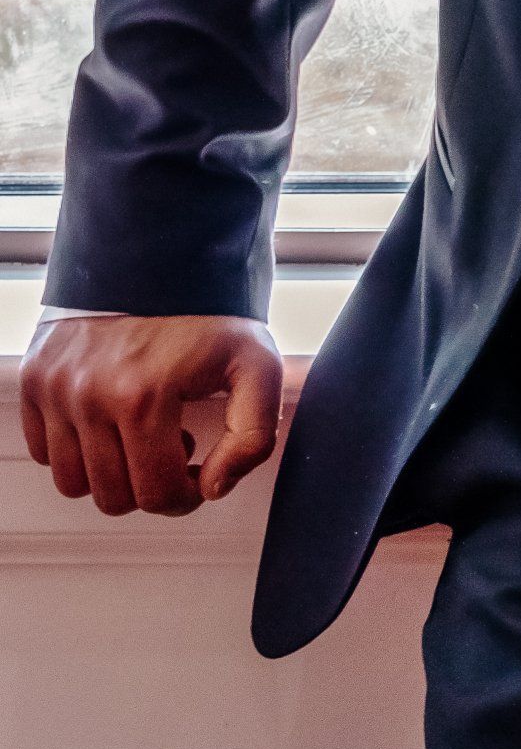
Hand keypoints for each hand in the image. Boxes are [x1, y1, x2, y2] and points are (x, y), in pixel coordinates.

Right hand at [19, 314, 283, 516]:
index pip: (156, 495)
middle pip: (113, 496)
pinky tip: (111, 417)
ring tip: (142, 430)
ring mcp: (55, 386)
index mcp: (142, 397)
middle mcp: (88, 395)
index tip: (198, 469)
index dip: (185, 496)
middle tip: (174, 444)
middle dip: (149, 483)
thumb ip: (252, 437)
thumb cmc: (212, 310)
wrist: (162, 251)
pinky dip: (76, 448)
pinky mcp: (35, 376)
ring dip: (110, 470)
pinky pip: (43, 450)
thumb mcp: (257, 365)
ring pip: (73, 482)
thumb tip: (212, 488)